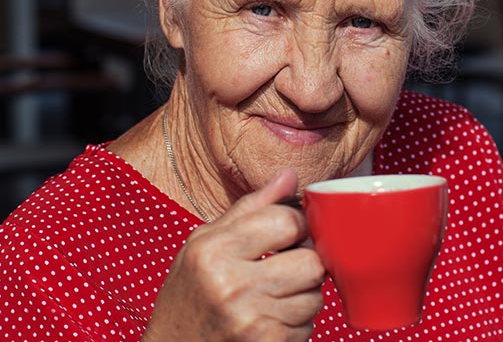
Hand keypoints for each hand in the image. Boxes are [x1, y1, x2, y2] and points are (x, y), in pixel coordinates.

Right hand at [144, 168, 324, 340]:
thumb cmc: (187, 295)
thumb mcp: (204, 242)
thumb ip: (250, 207)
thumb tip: (290, 175)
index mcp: (214, 249)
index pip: (287, 221)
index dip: (297, 225)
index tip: (289, 234)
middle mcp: (231, 284)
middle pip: (311, 262)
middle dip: (305, 263)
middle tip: (285, 267)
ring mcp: (250, 320)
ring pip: (315, 297)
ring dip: (302, 297)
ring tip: (273, 297)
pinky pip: (308, 328)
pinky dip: (295, 325)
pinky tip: (269, 321)